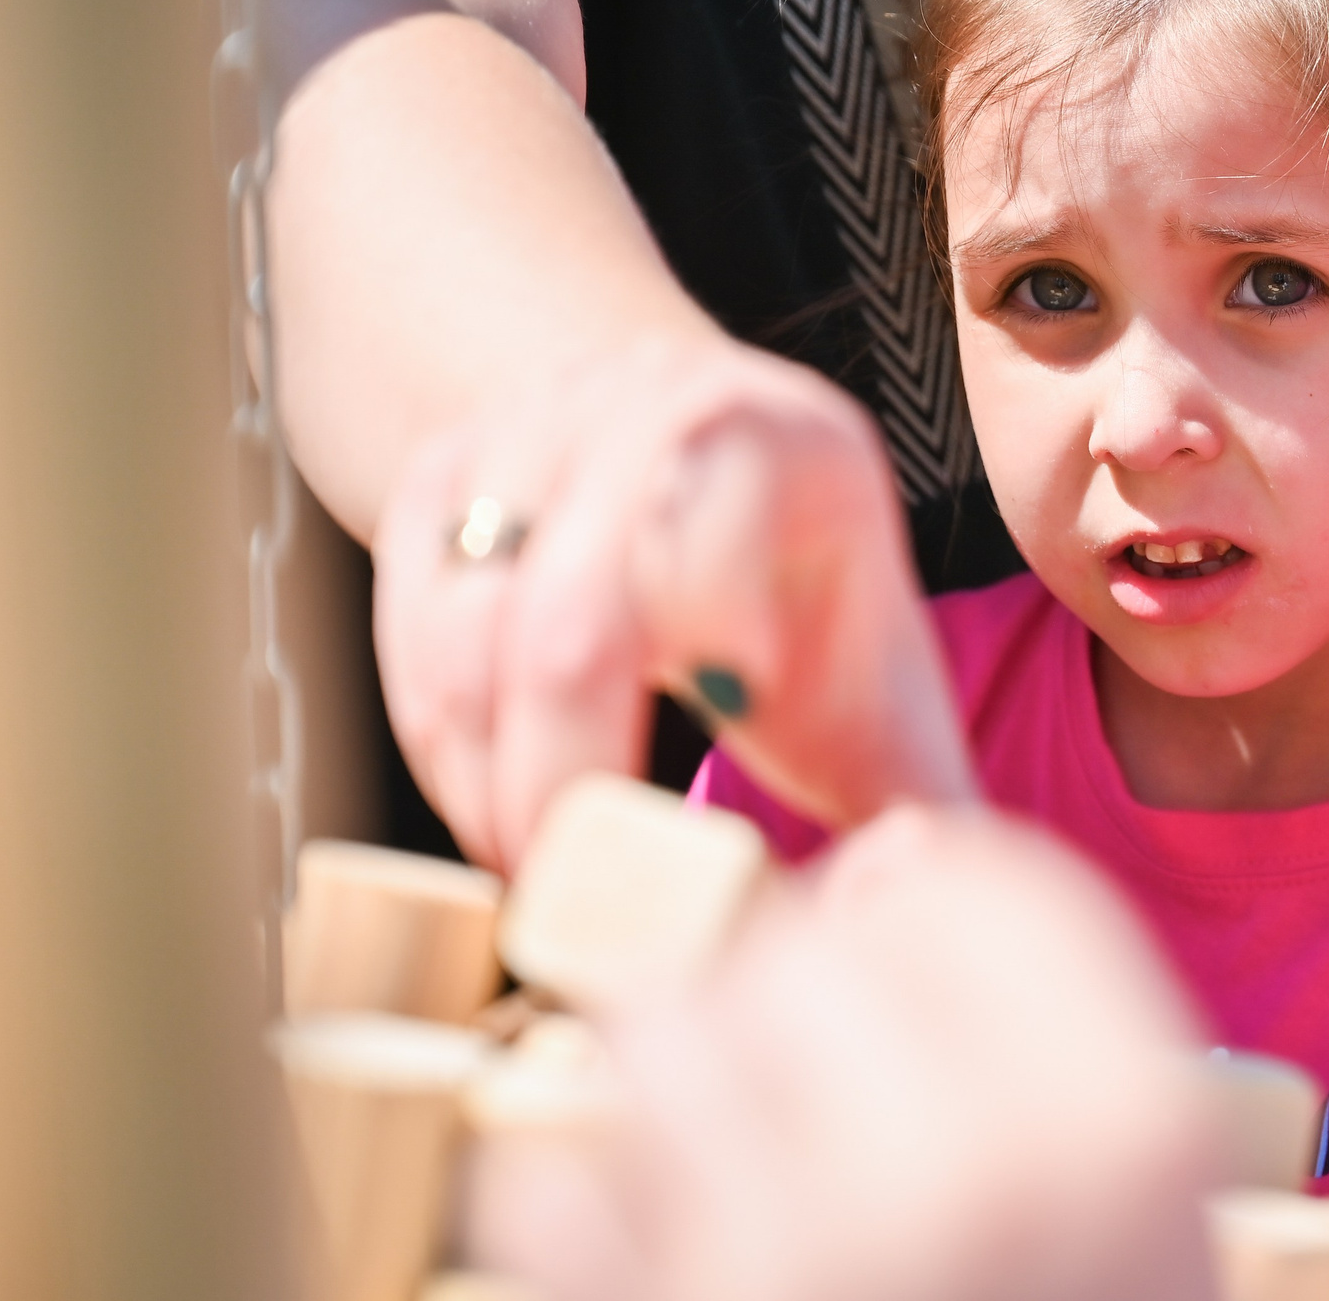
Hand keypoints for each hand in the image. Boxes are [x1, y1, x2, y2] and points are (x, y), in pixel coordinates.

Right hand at [371, 332, 974, 870]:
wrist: (692, 474)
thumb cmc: (803, 616)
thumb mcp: (880, 693)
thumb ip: (919, 811)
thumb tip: (919, 927)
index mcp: (788, 442)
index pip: (708, 553)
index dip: (688, 691)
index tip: (694, 826)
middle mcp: (652, 402)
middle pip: (572, 625)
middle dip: (564, 789)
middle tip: (583, 903)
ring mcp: (533, 424)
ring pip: (469, 632)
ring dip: (485, 779)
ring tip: (537, 874)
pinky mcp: (443, 467)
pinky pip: (409, 620)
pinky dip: (436, 736)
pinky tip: (486, 805)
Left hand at [465, 807, 1221, 1300]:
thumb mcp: (1137, 1225)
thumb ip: (1044, 1040)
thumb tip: (889, 860)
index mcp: (1121, 1134)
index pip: (974, 882)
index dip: (922, 911)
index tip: (903, 966)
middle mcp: (960, 1179)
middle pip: (801, 946)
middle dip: (789, 1002)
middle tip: (817, 1105)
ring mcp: (789, 1266)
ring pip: (654, 1041)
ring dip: (675, 1092)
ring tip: (742, 1188)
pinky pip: (548, 1182)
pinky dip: (578, 1209)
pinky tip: (664, 1266)